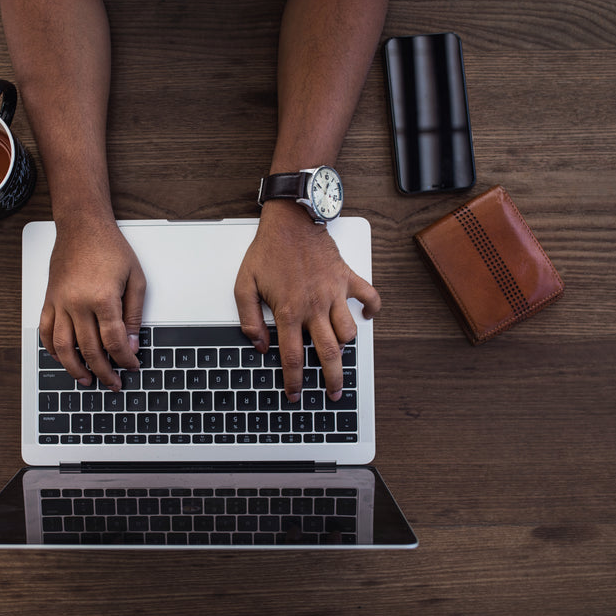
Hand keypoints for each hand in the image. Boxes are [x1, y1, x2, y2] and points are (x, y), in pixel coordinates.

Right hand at [40, 219, 145, 390]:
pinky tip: (62, 359)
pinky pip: (45, 331)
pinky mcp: (49, 299)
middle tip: (112, 383)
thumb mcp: (135, 279)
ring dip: (74, 368)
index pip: (114, 341)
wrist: (82, 226)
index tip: (131, 366)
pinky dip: (52, 349)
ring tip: (86, 380)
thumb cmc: (110, 248)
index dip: (125, 359)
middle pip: (90, 349)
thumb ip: (134, 314)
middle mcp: (77, 303)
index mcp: (102, 298)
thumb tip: (132, 343)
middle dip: (104, 371)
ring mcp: (60, 303)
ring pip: (63, 347)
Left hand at [234, 200, 380, 401]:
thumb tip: (260, 345)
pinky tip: (366, 317)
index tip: (295, 394)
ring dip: (347, 347)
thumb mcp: (244, 285)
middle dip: (332, 378)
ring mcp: (333, 292)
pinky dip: (372, 309)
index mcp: (288, 311)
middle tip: (333, 393)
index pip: (292, 357)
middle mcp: (313, 306)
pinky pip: (369, 296)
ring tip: (342, 355)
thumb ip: (250, 319)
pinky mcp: (346, 277)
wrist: (290, 221)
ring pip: (349, 331)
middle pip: (328, 352)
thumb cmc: (267, 251)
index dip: (294, 381)